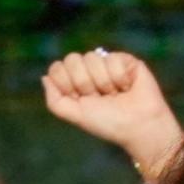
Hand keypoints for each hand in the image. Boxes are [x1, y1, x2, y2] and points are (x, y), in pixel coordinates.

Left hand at [43, 50, 182, 179]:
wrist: (138, 125)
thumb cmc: (108, 123)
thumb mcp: (76, 116)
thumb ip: (54, 101)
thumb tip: (44, 77)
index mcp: (74, 82)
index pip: (57, 67)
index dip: (66, 84)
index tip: (80, 100)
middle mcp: (89, 70)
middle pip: (72, 59)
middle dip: (84, 83)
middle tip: (99, 98)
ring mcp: (107, 63)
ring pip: (92, 58)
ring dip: (104, 83)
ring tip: (115, 94)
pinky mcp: (125, 59)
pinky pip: (112, 59)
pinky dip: (119, 78)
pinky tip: (127, 86)